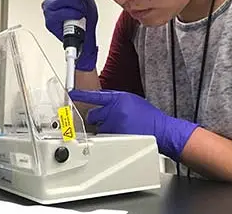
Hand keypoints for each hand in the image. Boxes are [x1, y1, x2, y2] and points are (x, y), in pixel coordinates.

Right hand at [42, 0, 97, 70]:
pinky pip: (62, 11)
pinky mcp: (50, 21)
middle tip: (82, 4)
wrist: (87, 39)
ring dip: (78, 5)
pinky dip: (74, 13)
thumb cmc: (85, 21)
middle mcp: (51, 0)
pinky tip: (77, 17)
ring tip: (81, 12)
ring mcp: (49, 10)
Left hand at [68, 89, 198, 161]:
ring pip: (98, 127)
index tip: (72, 93)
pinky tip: (121, 134)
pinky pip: (104, 137)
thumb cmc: (147, 116)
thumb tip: (102, 102)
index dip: (81, 94)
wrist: (160, 129)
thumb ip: (115, 100)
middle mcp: (114, 110)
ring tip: (120, 127)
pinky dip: (108, 137)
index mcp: (118, 98)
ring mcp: (113, 124)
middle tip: (109, 119)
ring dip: (104, 128)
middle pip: (93, 114)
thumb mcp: (131, 100)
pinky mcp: (115, 136)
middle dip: (97, 118)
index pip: (95, 95)